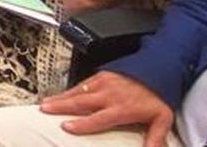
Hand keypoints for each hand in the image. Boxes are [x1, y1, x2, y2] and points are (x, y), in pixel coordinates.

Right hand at [40, 72, 174, 146]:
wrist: (160, 68)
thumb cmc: (158, 95)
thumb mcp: (162, 119)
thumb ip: (155, 138)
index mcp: (123, 107)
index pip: (99, 117)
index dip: (82, 123)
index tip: (67, 126)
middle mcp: (110, 94)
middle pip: (82, 101)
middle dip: (61, 105)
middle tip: (45, 109)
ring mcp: (104, 82)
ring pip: (78, 91)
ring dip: (61, 97)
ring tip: (45, 103)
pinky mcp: (102, 75)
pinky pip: (82, 83)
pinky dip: (69, 90)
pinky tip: (60, 94)